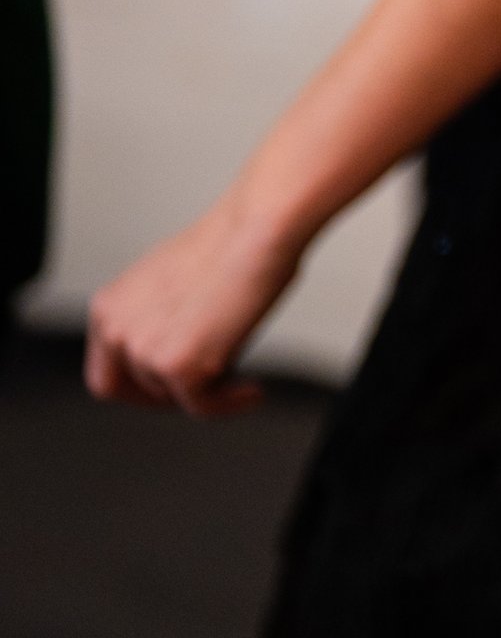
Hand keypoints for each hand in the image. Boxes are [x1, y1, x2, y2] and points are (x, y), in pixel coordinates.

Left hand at [85, 198, 302, 413]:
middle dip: (167, 395)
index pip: (105, 372)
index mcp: (109, 306)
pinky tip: (251, 391)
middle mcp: (117, 330)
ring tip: (237, 371)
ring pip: (171, 399)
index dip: (138, 386)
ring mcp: (145, 351)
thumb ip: (153, 318)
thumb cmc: (230, 244)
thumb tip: (172, 347)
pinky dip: (231, 404)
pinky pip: (204, 408)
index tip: (167, 385)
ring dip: (205, 391)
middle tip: (200, 389)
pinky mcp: (180, 367)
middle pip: (130, 393)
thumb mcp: (168, 283)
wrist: (258, 230)